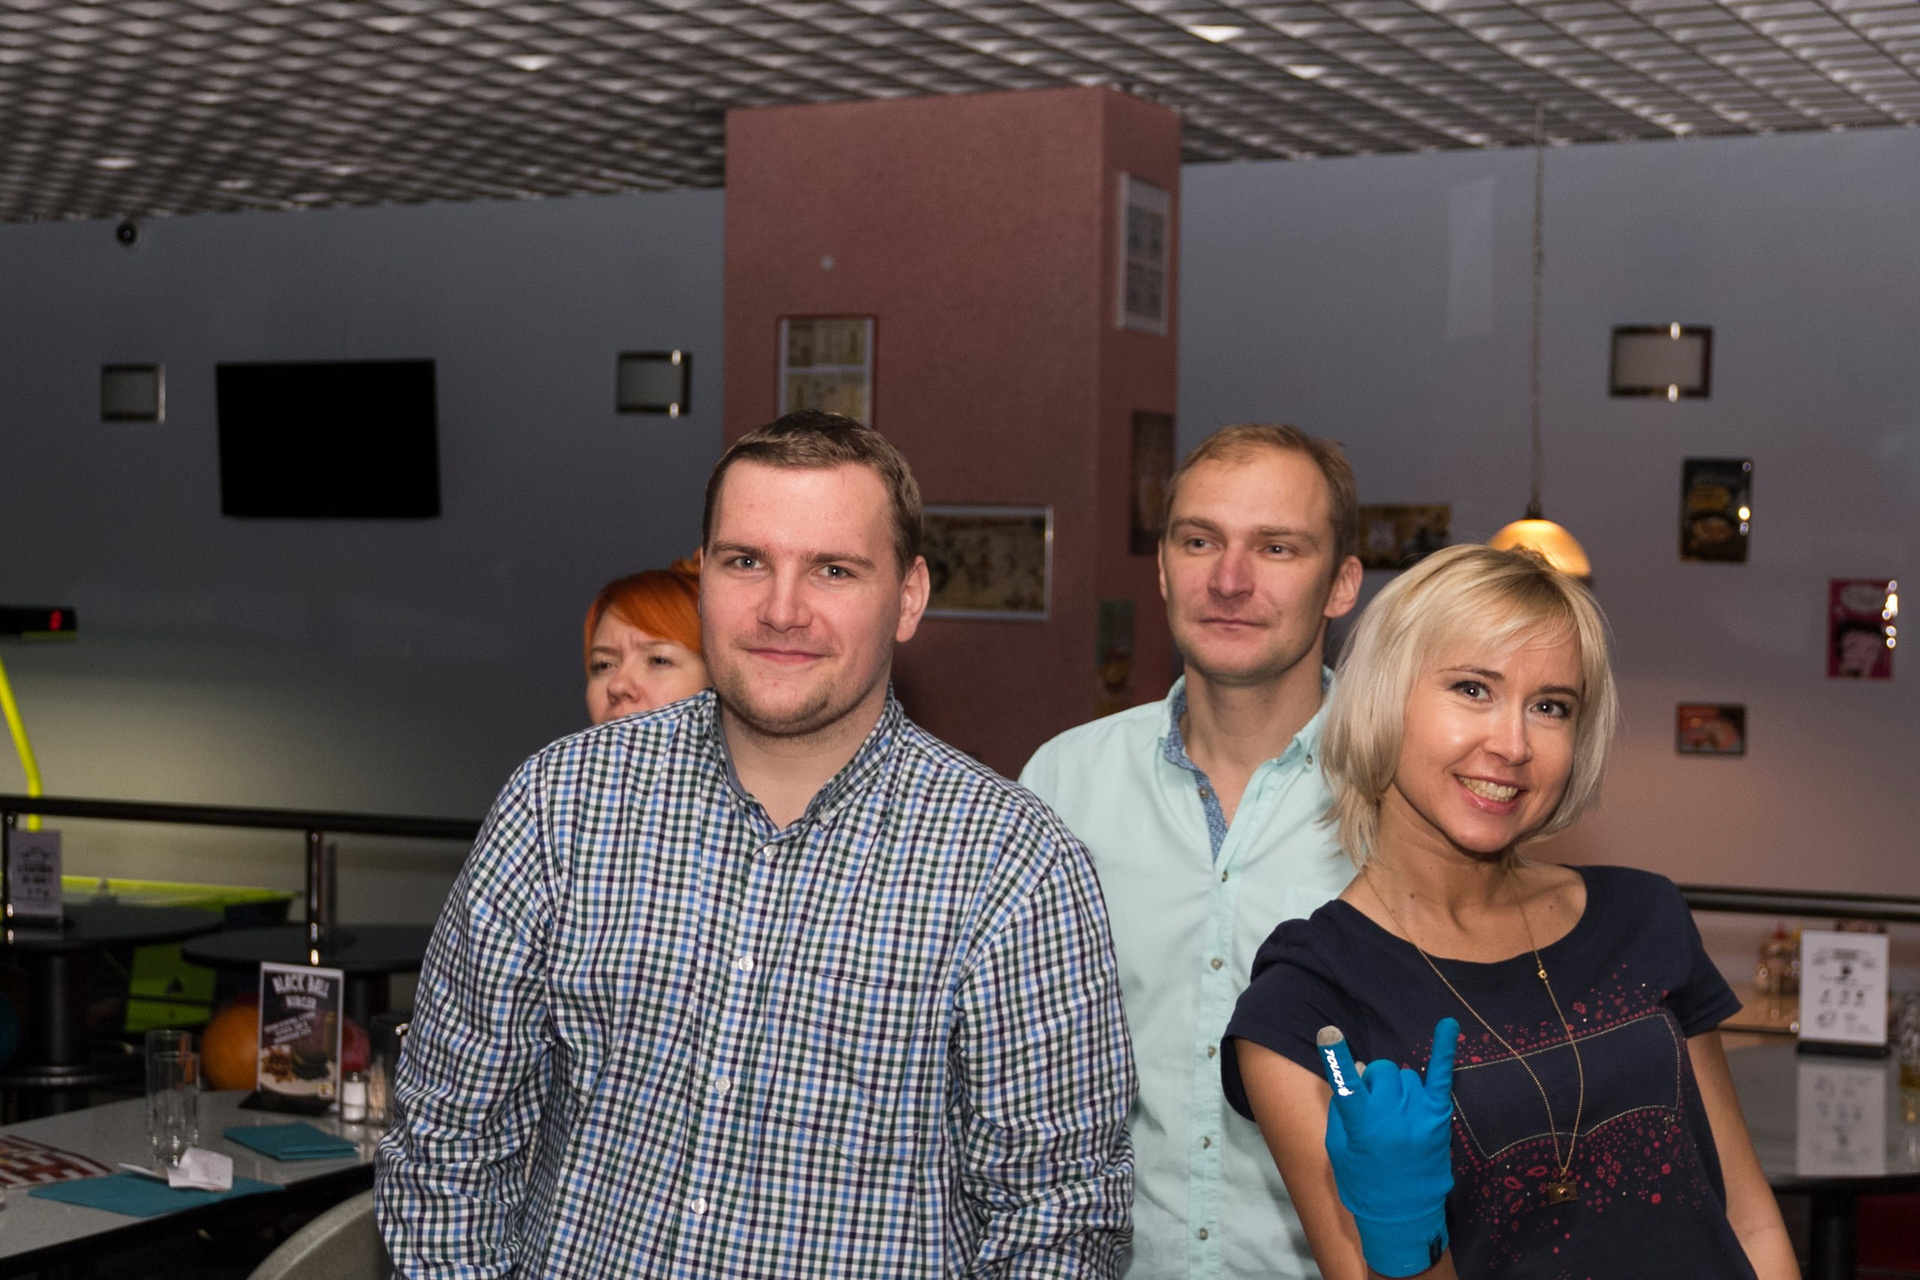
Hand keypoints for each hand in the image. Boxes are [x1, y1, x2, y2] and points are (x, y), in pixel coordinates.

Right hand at [1317, 1018, 1459, 1277]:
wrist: (1403, 1217)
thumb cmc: (1363, 1182)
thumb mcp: (1339, 1149)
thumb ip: (1344, 1110)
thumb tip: (1359, 1074)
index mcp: (1362, 1127)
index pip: (1346, 1085)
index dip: (1336, 1057)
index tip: (1330, 1032)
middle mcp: (1392, 1118)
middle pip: (1381, 1072)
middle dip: (1374, 1082)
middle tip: (1375, 1106)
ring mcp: (1419, 1117)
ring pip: (1405, 1076)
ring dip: (1396, 1087)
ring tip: (1397, 1115)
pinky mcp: (1439, 1119)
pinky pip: (1441, 1077)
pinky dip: (1445, 1050)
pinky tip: (1448, 1025)